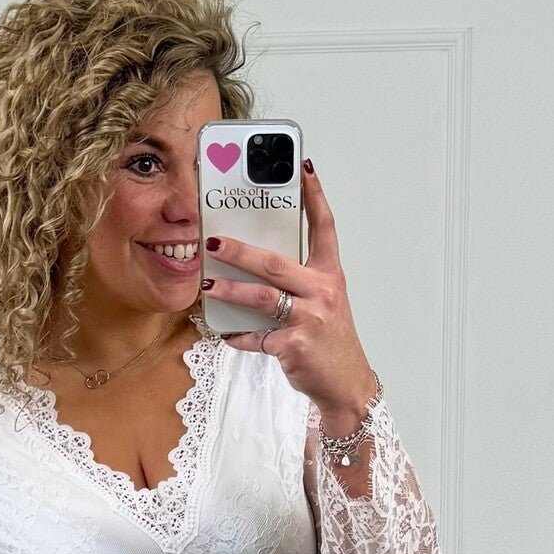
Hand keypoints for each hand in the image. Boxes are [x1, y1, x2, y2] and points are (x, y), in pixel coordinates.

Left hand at [201, 161, 375, 420]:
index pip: (325, 227)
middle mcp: (322, 292)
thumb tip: (256, 262)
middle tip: (214, 241)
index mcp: (329, 275)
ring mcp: (309, 320)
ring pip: (262, 297)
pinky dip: (239, 336)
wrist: (345, 385)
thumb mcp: (323, 303)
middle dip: (240, 251)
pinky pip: (257, 337)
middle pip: (276, 263)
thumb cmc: (329, 341)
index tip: (303, 169)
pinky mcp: (294, 347)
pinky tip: (225, 332)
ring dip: (231, 290)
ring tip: (208, 285)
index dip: (314, 196)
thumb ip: (298, 281)